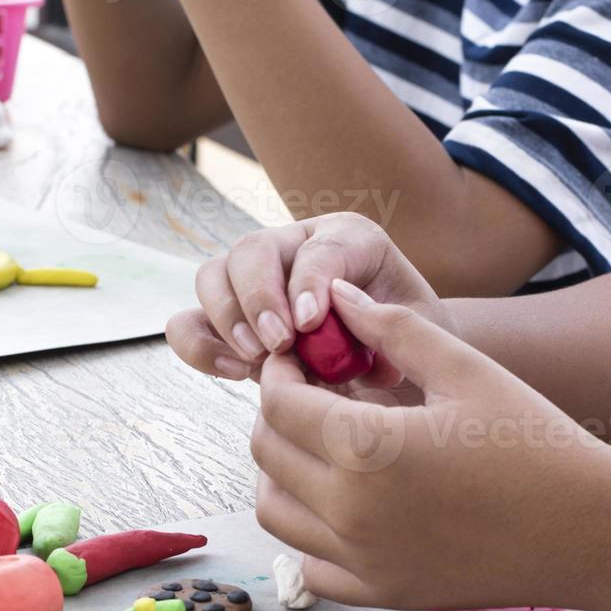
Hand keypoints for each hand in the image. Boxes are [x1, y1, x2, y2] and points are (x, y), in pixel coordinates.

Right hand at [166, 213, 449, 384]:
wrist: (398, 359)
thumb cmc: (408, 341)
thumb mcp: (419, 331)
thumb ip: (388, 326)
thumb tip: (331, 335)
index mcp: (348, 239)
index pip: (318, 249)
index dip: (308, 283)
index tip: (310, 324)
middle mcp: (294, 247)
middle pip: (252, 251)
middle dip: (258, 299)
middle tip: (277, 346)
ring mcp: (255, 281)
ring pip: (213, 277)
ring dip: (226, 320)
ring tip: (254, 361)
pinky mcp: (230, 319)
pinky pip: (191, 321)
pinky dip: (200, 345)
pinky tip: (232, 372)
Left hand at [253, 280, 610, 610]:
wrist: (590, 530)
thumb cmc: (535, 441)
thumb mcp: (467, 369)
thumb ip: (393, 328)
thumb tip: (335, 295)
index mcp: (368, 446)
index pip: (279, 402)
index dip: (279, 372)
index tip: (296, 360)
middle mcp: (351, 508)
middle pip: (267, 452)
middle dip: (275, 415)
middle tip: (306, 396)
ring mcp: (361, 557)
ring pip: (273, 509)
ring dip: (280, 471)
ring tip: (317, 446)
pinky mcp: (378, 591)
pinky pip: (307, 561)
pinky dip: (307, 530)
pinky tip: (339, 501)